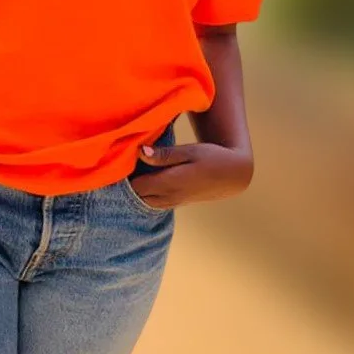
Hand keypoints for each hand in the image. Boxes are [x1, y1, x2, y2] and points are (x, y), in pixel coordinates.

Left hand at [128, 143, 253, 208]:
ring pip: (143, 201)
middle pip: (136, 195)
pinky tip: (146, 179)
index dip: (125, 175)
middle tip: (123, 164)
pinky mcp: (176, 202)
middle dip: (128, 183)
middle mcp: (168, 196)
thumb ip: (164, 155)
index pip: (135, 185)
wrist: (233, 175)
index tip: (120, 160)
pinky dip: (146, 194)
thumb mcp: (190, 151)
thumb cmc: (212, 157)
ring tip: (133, 171)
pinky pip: (153, 203)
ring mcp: (172, 202)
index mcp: (169, 182)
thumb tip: (140, 151)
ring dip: (137, 189)